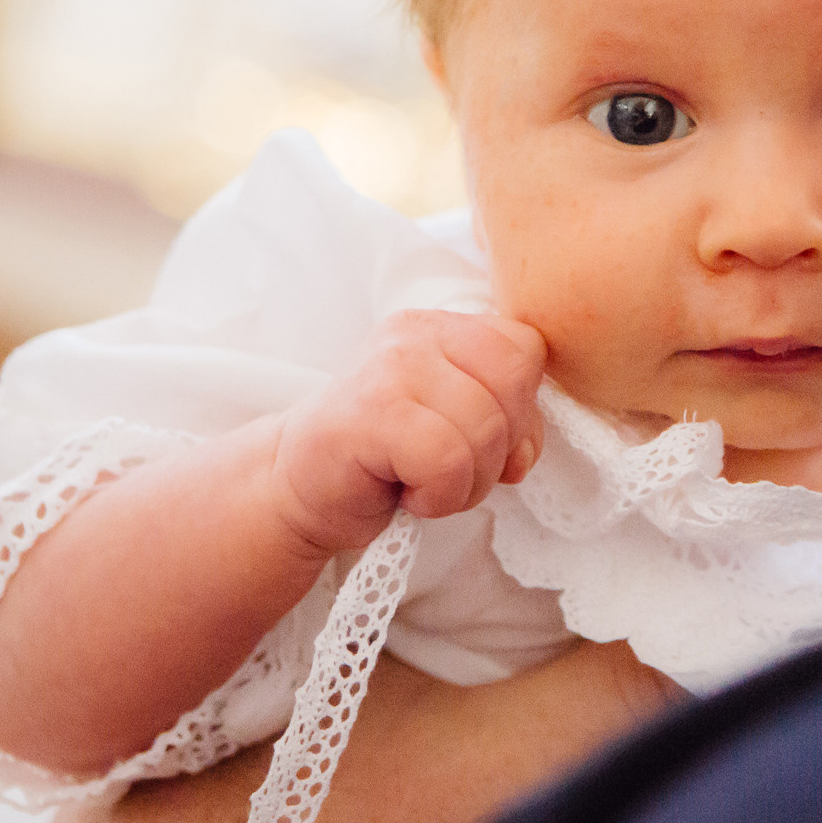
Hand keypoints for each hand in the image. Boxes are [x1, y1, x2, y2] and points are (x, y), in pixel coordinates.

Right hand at [266, 310, 546, 556]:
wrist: (296, 488)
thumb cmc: (383, 461)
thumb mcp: (455, 426)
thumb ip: (504, 419)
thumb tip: (524, 452)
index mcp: (442, 327)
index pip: (525, 349)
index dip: (522, 410)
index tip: (483, 444)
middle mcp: (416, 335)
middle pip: (513, 384)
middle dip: (499, 448)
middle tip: (453, 471)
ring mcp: (390, 368)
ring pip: (485, 427)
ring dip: (468, 481)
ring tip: (426, 485)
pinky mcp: (370, 413)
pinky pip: (447, 460)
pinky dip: (440, 495)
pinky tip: (408, 494)